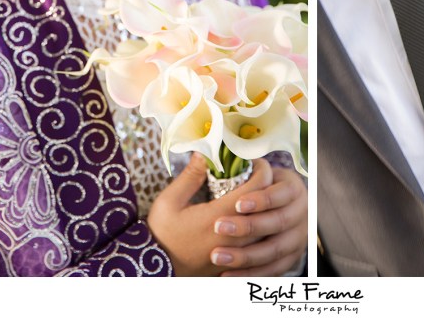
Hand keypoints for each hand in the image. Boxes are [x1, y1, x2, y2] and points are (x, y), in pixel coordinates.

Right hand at [146, 153, 272, 275]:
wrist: (155, 271)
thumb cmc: (160, 234)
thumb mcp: (169, 201)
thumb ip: (191, 176)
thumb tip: (205, 151)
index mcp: (220, 216)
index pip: (259, 187)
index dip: (261, 169)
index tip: (253, 160)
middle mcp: (234, 236)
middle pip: (268, 205)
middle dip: (265, 184)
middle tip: (254, 172)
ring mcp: (236, 252)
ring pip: (266, 225)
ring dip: (263, 206)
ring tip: (251, 192)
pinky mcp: (234, 262)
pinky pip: (257, 242)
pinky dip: (257, 225)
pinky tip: (244, 215)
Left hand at [211, 165, 307, 276]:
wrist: (281, 209)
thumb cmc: (258, 189)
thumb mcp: (249, 174)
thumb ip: (234, 165)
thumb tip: (203, 153)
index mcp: (292, 187)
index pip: (281, 193)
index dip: (261, 199)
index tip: (238, 204)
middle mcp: (300, 213)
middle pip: (278, 223)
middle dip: (248, 227)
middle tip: (219, 228)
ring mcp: (297, 238)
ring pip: (274, 250)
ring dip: (245, 255)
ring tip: (217, 256)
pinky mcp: (289, 258)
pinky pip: (271, 270)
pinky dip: (249, 274)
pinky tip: (225, 276)